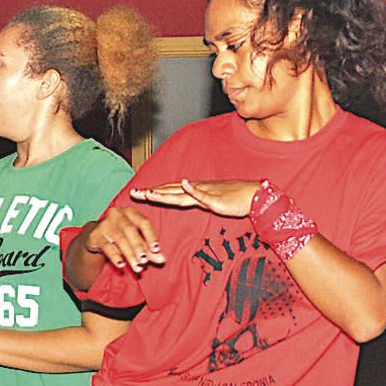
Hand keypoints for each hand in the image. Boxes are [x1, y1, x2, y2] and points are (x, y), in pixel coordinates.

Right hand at [84, 206, 163, 272]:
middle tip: (145, 261)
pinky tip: (121, 265)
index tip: (156, 250)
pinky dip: (115, 256)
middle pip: (131, 230)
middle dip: (139, 247)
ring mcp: (105, 224)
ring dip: (129, 254)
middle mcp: (118, 214)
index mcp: (131, 213)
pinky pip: (106, 246)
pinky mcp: (96, 235)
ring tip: (137, 267)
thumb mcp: (137, 242)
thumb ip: (150, 250)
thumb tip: (162, 260)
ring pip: (120, 239)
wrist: (97, 237)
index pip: (144, 222)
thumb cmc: (123, 237)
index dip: (151, 236)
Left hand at [131, 178, 261, 217]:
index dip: (154, 192)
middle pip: (170, 191)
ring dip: (165, 193)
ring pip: (181, 193)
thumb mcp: (211, 202)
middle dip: (151, 193)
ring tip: (149, 193)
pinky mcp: (216, 199)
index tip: (139, 193)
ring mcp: (205, 194)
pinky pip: (203, 194)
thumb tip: (186, 197)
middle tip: (133, 193)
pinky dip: (192, 189)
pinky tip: (184, 184)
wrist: (252, 195)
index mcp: (194, 192)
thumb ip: (199, 200)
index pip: (170, 191)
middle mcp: (196, 190)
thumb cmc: (234, 199)